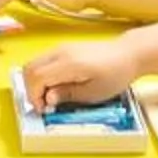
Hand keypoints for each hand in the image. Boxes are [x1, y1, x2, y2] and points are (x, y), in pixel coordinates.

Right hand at [22, 36, 140, 110]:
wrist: (127, 54)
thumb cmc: (115, 75)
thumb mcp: (93, 93)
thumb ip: (68, 95)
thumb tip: (48, 99)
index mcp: (68, 63)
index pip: (36, 77)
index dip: (34, 96)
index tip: (44, 109)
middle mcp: (60, 52)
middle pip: (29, 68)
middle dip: (31, 90)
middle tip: (44, 105)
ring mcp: (60, 47)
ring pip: (33, 63)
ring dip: (35, 82)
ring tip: (50, 97)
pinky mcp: (63, 48)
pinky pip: (43, 61)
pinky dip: (41, 75)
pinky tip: (55, 86)